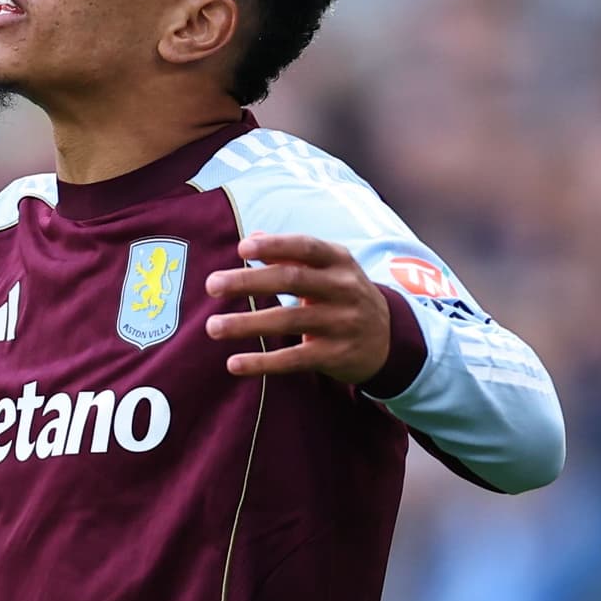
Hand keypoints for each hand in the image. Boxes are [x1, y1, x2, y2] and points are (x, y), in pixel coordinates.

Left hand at [203, 234, 389, 382]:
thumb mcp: (329, 269)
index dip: (274, 246)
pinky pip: (294, 359)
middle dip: (248, 281)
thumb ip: (290, 255)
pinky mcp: (336, 355)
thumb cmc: (343, 295)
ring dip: (246, 324)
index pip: (305, 247)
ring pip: (288, 320)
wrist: (389, 338)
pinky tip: (234, 364)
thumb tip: (251, 236)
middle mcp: (343, 288)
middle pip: (291, 280)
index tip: (241, 248)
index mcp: (339, 261)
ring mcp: (342, 322)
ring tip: (212, 326)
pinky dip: (263, 362)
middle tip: (211, 285)